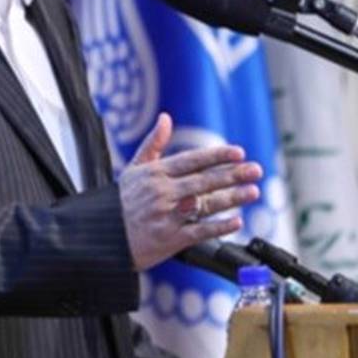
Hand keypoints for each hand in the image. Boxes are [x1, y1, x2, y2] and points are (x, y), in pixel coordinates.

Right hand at [119, 113, 262, 270]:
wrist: (101, 238)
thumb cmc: (119, 202)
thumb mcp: (133, 169)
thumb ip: (153, 144)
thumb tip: (165, 118)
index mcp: (155, 173)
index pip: (192, 160)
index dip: (217, 156)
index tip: (238, 152)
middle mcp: (162, 192)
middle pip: (204, 181)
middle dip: (233, 175)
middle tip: (256, 170)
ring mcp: (166, 216)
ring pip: (205, 204)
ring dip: (232, 198)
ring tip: (253, 191)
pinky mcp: (168, 239)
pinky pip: (199, 231)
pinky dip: (219, 226)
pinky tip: (237, 220)